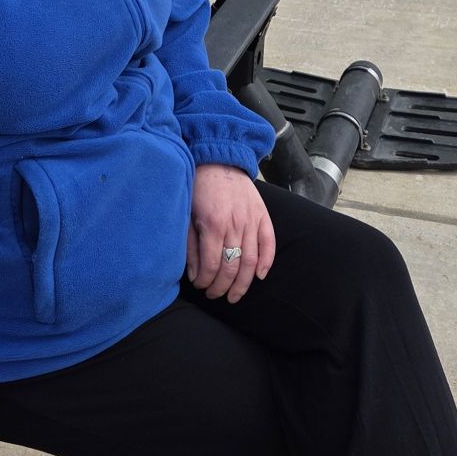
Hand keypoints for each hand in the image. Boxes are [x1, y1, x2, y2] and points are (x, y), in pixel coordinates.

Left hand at [186, 164, 275, 302]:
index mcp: (213, 224)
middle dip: (222, 287)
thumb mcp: (187, 215)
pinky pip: (269, 244)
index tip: (201, 286)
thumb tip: (195, 274)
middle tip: (215, 295)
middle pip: (232, 267)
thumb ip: (191, 246)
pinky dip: (267, 263)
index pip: (212, 265)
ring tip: (234, 295)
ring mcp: (251, 221)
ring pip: (251, 261)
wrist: (218, 160)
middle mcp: (235, 225)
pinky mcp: (262, 215)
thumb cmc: (199, 187)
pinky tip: (259, 276)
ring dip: (243, 284)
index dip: (206, 281)